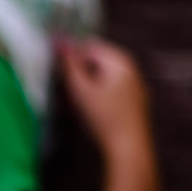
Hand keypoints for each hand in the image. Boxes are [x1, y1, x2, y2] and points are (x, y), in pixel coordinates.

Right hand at [57, 37, 152, 156]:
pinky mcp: (134, 104)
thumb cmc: (104, 118)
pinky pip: (111, 91)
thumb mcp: (81, 89)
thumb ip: (69, 64)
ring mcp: (135, 87)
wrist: (129, 149)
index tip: (56, 70)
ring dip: (86, 85)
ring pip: (103, 77)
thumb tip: (58, 41)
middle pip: (97, 61)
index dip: (69, 55)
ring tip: (75, 102)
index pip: (89, 46)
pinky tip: (89, 111)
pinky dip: (97, 95)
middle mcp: (132, 69)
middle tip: (64, 88)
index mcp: (121, 60)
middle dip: (78, 71)